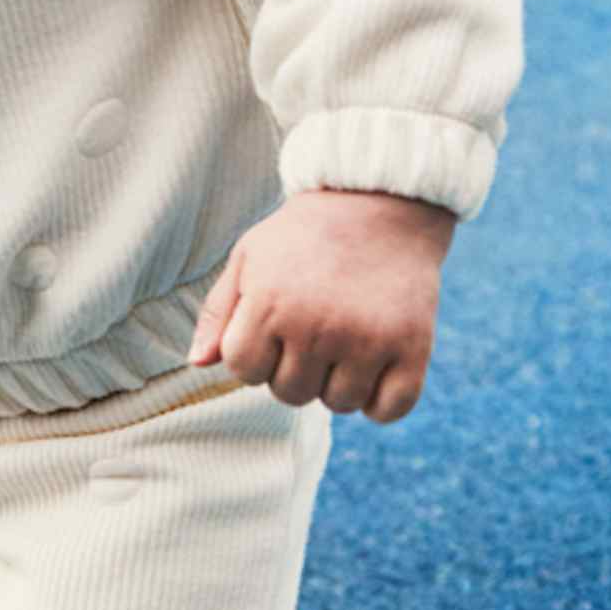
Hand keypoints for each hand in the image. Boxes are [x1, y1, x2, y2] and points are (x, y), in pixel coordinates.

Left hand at [187, 189, 455, 423]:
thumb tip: (198, 363)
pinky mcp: (412, 347)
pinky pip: (389, 409)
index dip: (257, 354)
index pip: (244, 372)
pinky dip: (381, 401)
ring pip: (339, 403)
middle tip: (315, 328)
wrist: (383, 200)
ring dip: (339, 382)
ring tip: (347, 339)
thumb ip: (219, 311)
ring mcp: (367, 340)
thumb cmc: (307, 234)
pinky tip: (377, 369)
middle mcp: (317, 327)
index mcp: (270, 304)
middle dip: (296, 368)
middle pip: (290, 393)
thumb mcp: (250, 256)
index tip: (276, 328)